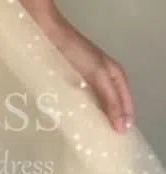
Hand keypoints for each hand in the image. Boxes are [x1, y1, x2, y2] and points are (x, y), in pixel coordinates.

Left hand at [39, 10, 134, 133]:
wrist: (46, 30)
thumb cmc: (74, 50)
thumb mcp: (98, 74)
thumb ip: (111, 99)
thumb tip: (123, 128)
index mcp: (116, 75)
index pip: (127, 107)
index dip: (123, 123)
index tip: (116, 144)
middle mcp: (104, 77)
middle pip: (111, 107)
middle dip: (107, 123)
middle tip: (99, 143)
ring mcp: (86, 78)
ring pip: (94, 104)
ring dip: (91, 117)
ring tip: (84, 136)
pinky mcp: (69, 78)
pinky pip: (78, 99)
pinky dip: (77, 109)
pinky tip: (70, 120)